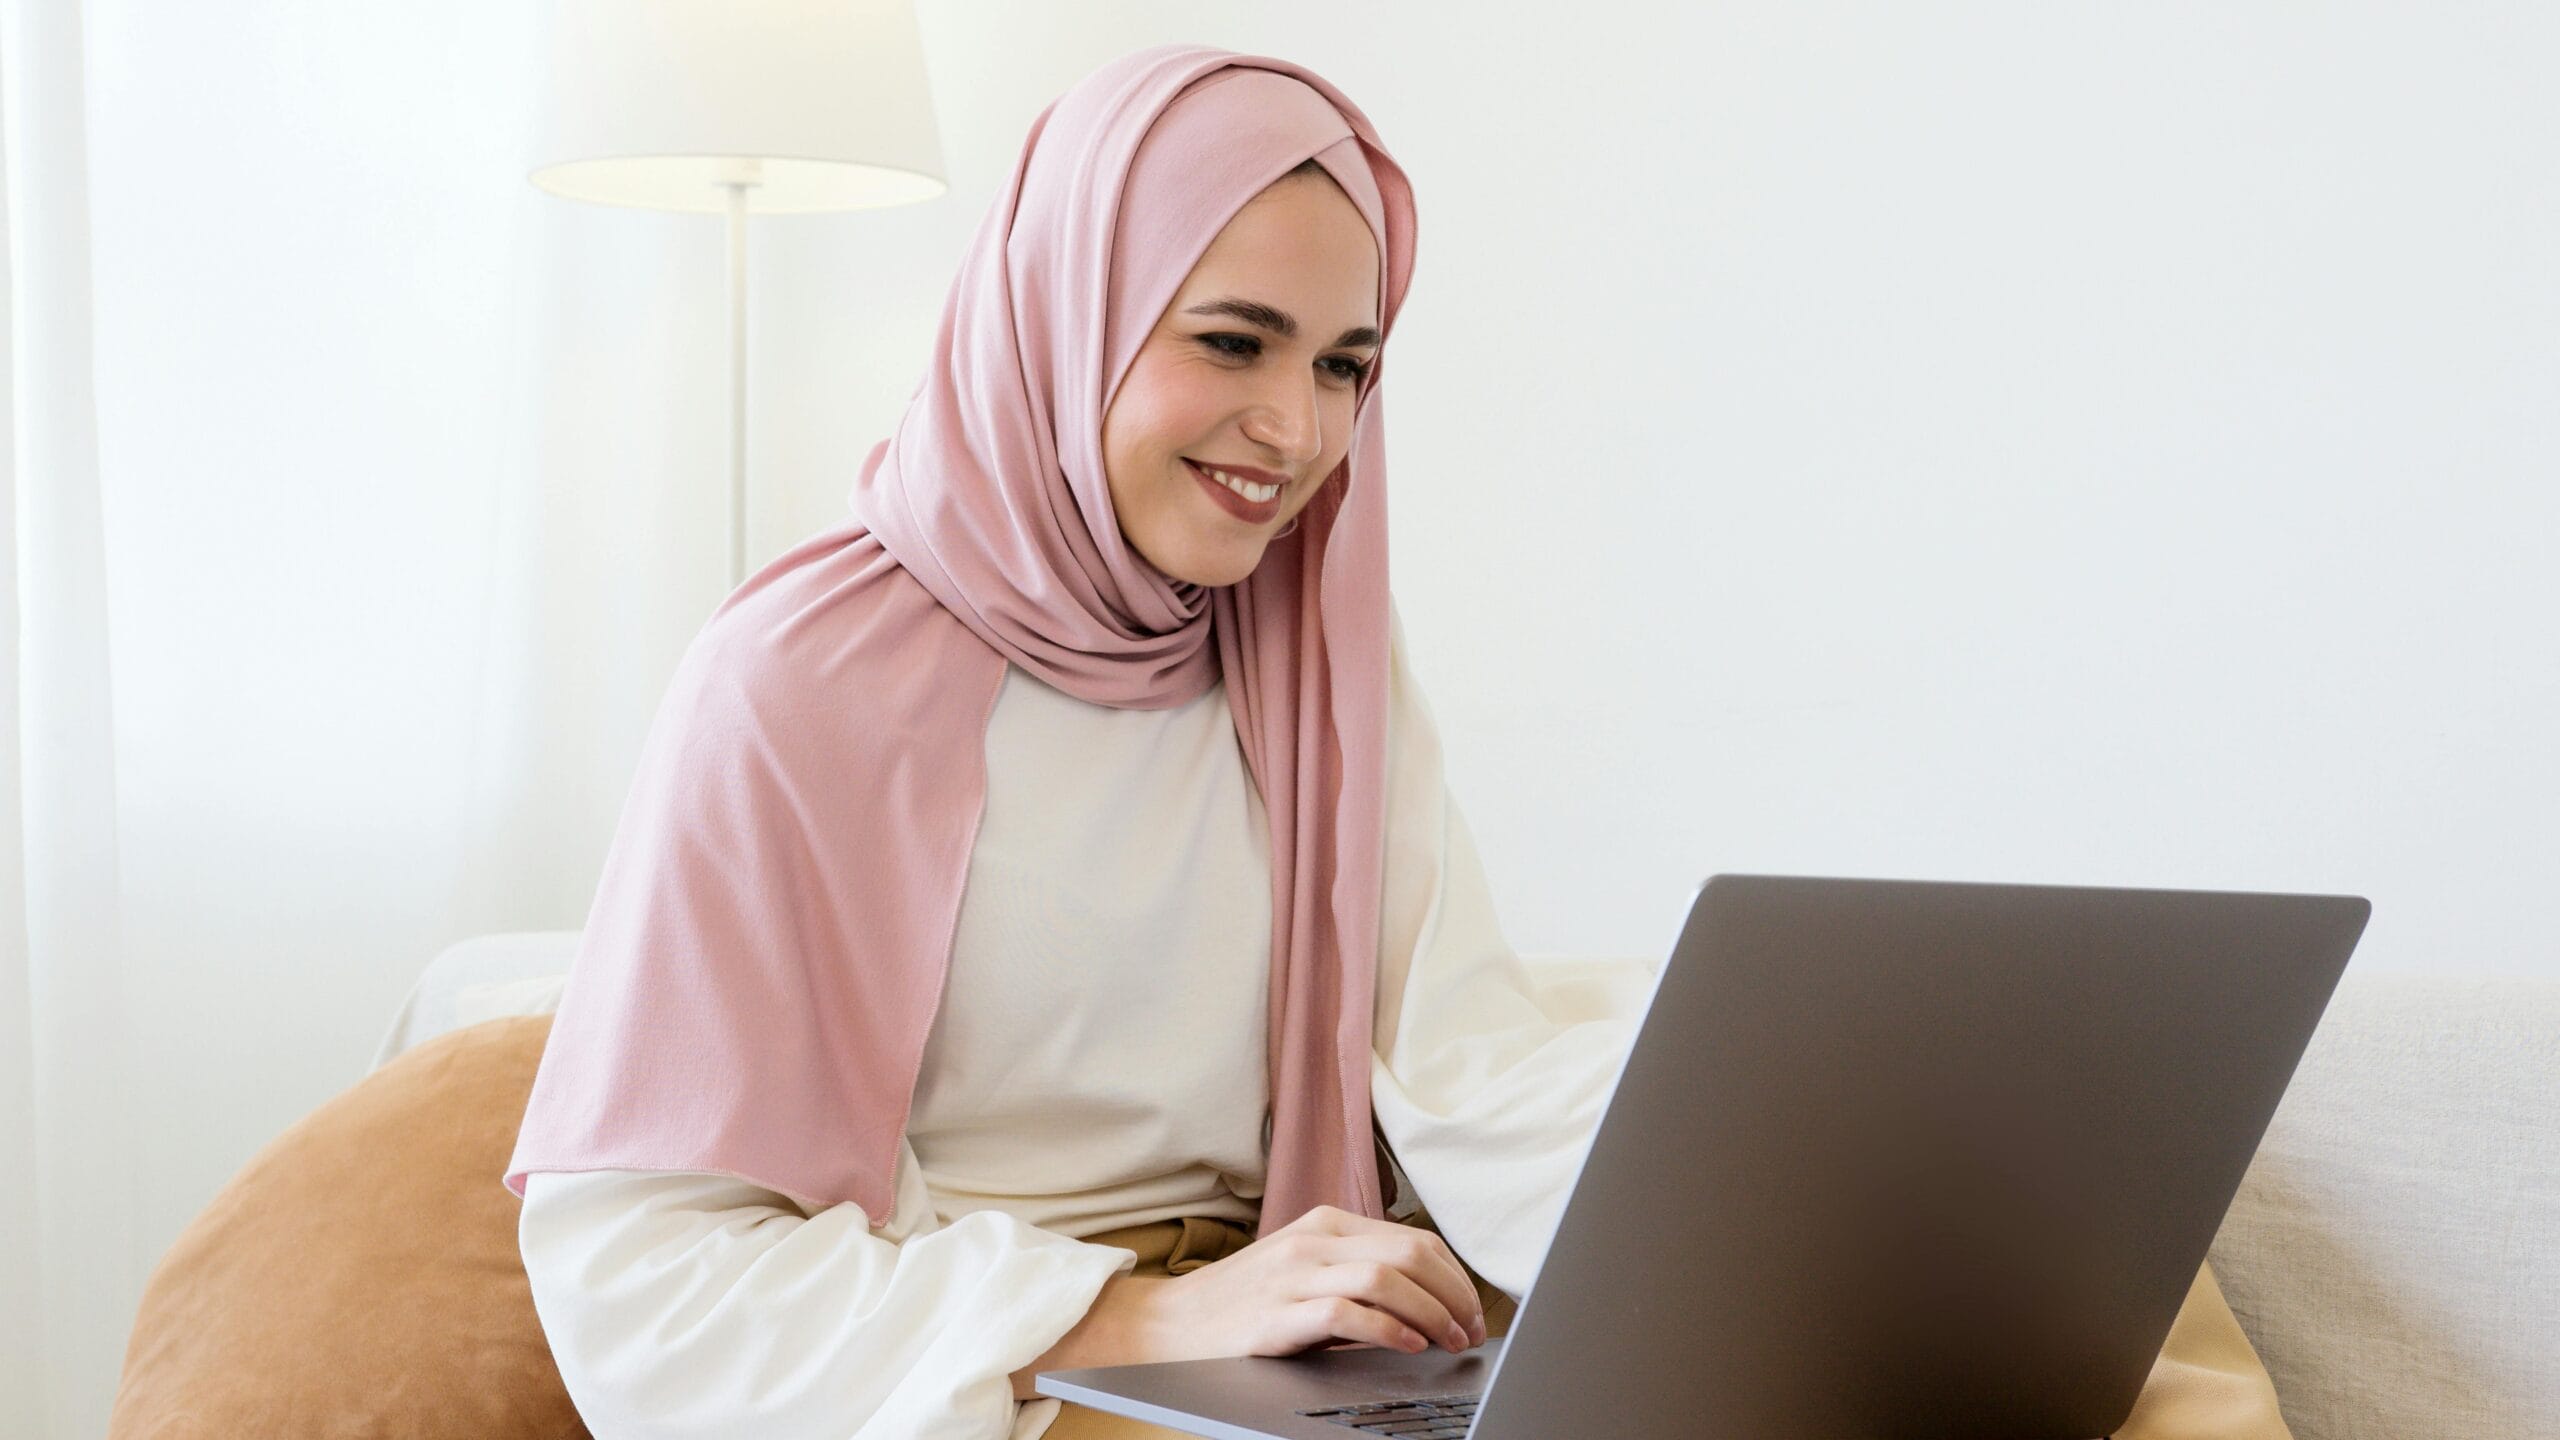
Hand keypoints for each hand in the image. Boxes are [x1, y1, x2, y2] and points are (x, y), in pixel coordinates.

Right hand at [1147, 1204, 1488, 1360]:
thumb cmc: (1243, 1304)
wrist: (1170, 1324)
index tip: (1472, 1312)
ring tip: (1449, 1341)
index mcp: (1326, 1224)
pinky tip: (1408, 1346)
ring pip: (1386, 1278)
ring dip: (1431, 1313)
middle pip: (1410, 1253)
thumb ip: (1356, 1275)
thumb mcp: (1304, 1272)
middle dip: (1453, 1295)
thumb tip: (1430, 1303)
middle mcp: (1314, 1241)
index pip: (1414, 1239)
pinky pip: (1346, 1313)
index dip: (1454, 1277)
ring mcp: (1293, 1276)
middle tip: (1470, 1331)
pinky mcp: (1277, 1315)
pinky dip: (1388, 1329)